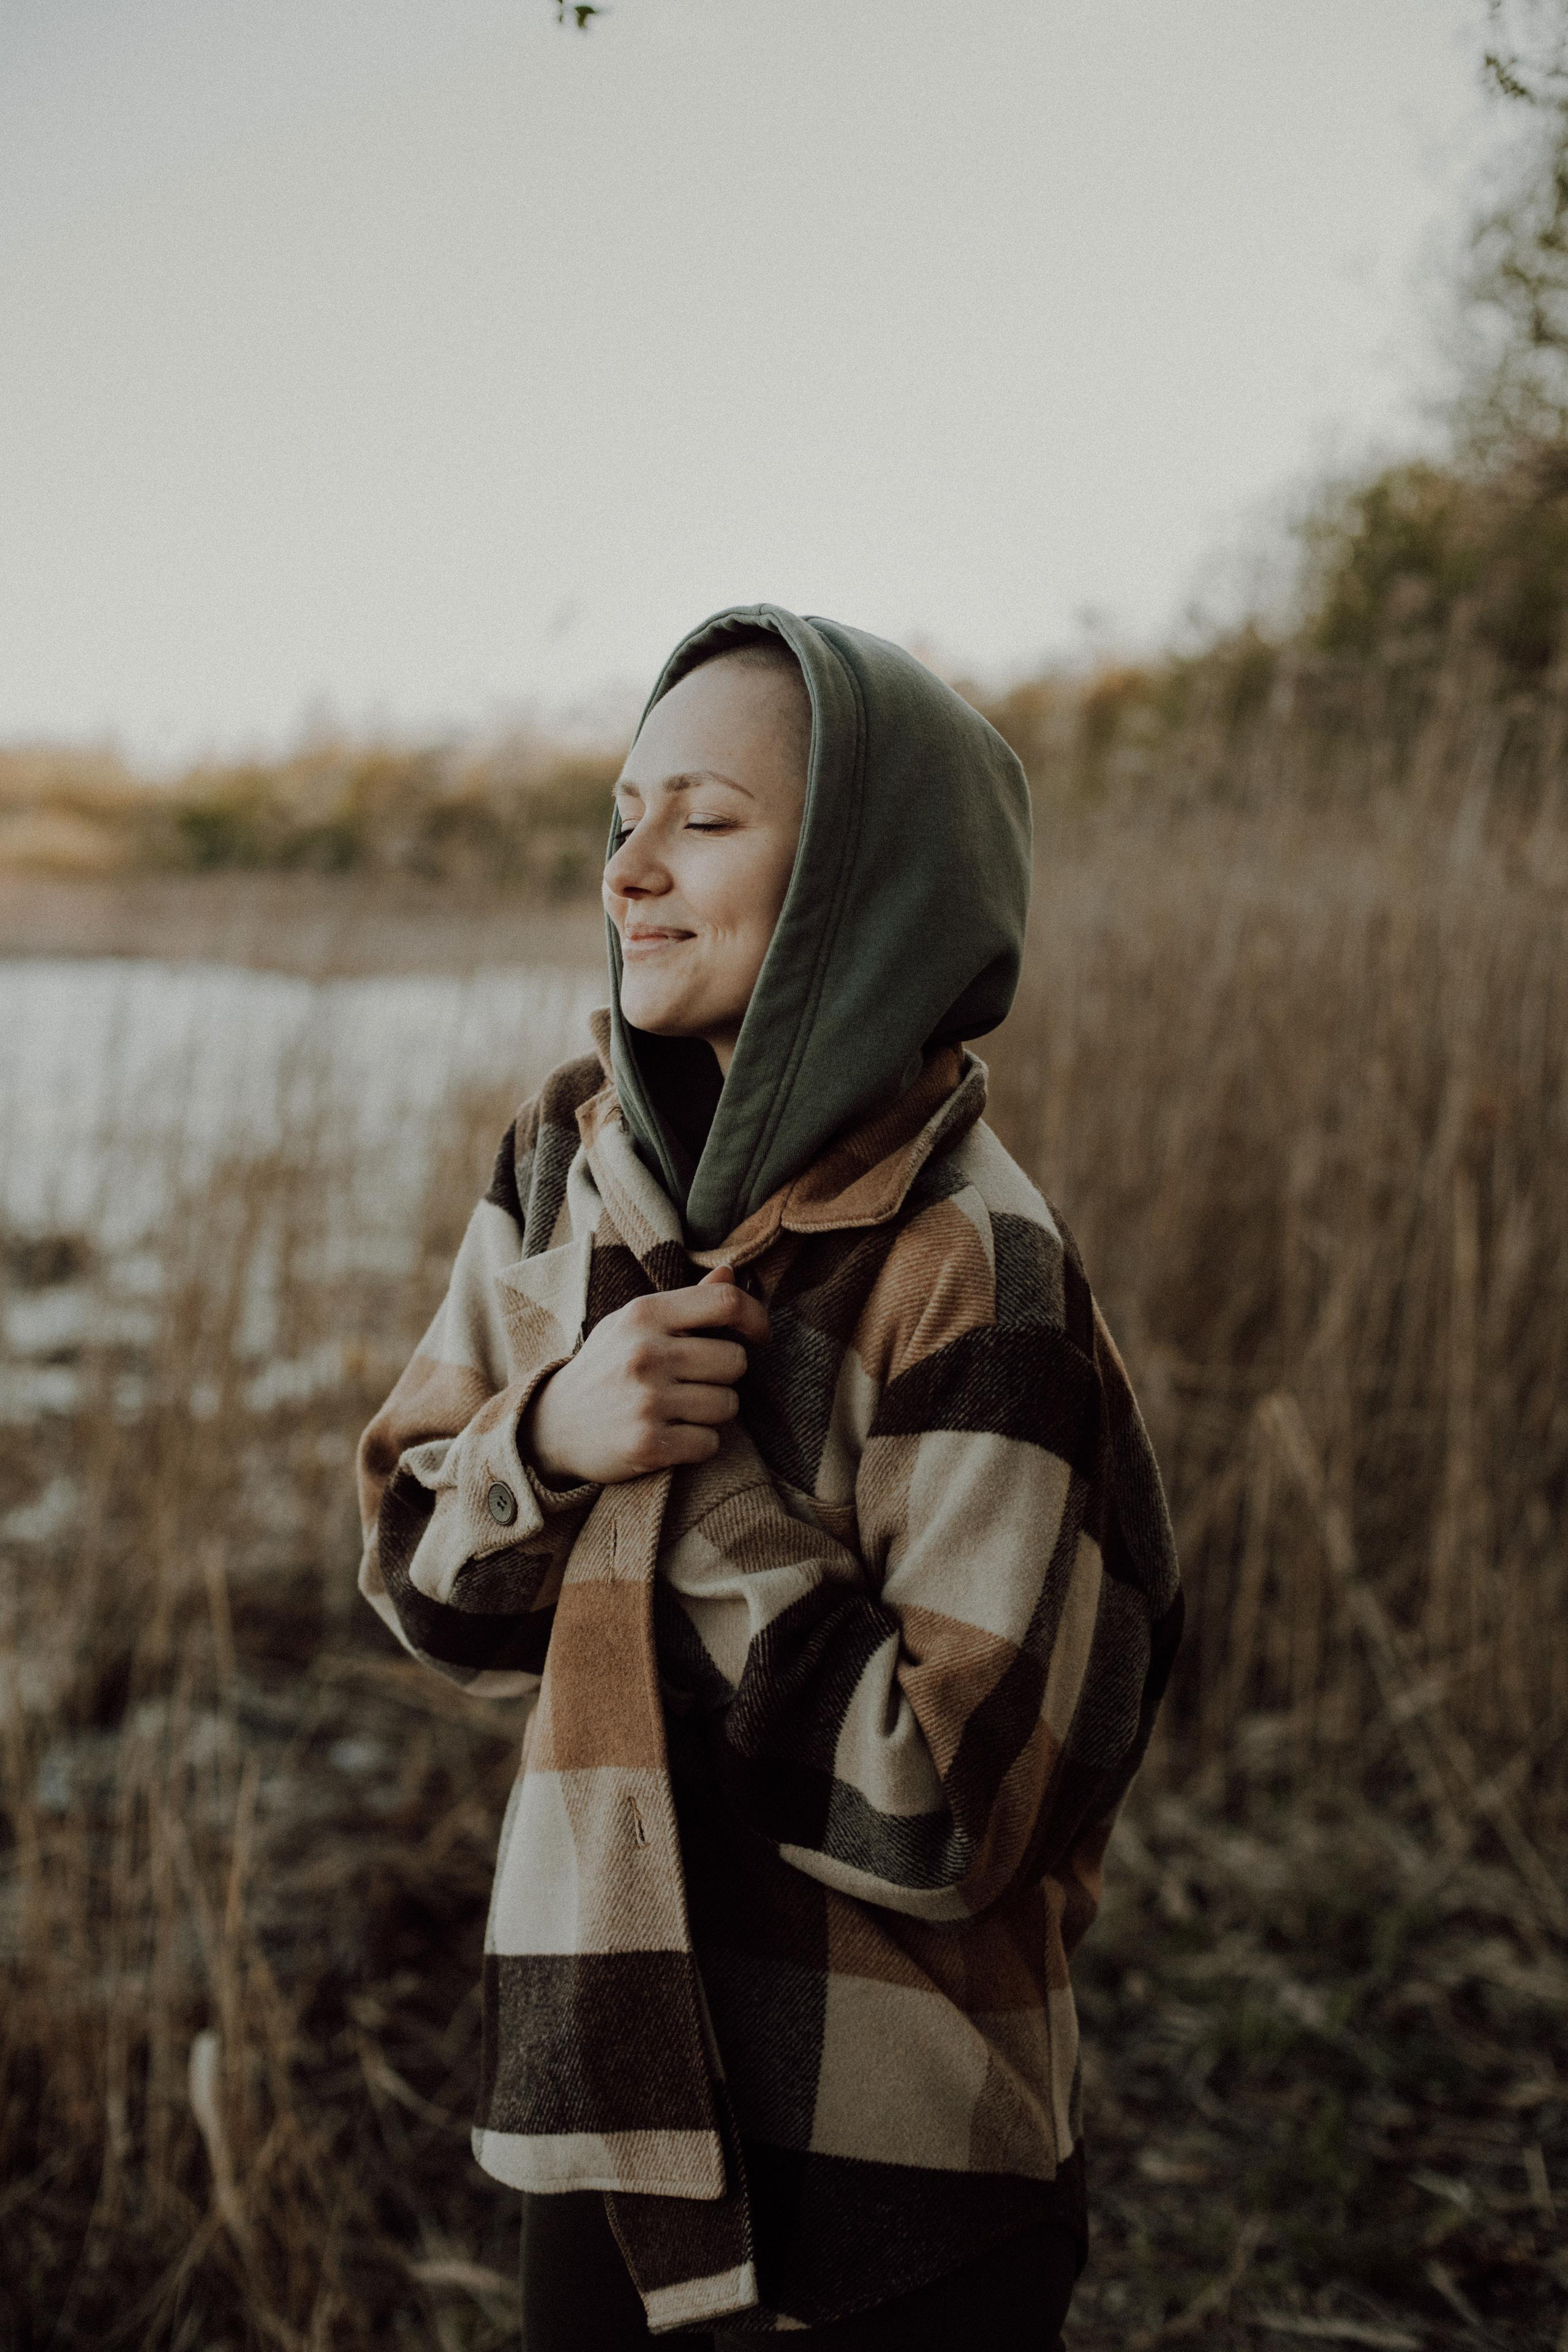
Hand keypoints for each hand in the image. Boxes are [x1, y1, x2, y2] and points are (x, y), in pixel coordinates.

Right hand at [523, 1266, 768, 1486]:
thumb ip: (686, 1302)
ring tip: (680, 1409)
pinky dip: (699, 1444)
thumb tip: (730, 1273)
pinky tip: (672, 1435)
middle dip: (725, 1375)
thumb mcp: (634, 1325)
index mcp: (645, 1314)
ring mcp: (646, 1401)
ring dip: (712, 1412)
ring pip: (727, 1405)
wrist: (553, 1424)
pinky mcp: (647, 1445)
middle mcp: (646, 1354)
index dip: (756, 1317)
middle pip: (736, 1361)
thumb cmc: (607, 1367)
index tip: (759, 1336)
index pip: (726, 1302)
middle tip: (695, 1382)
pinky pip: (709, 1443)